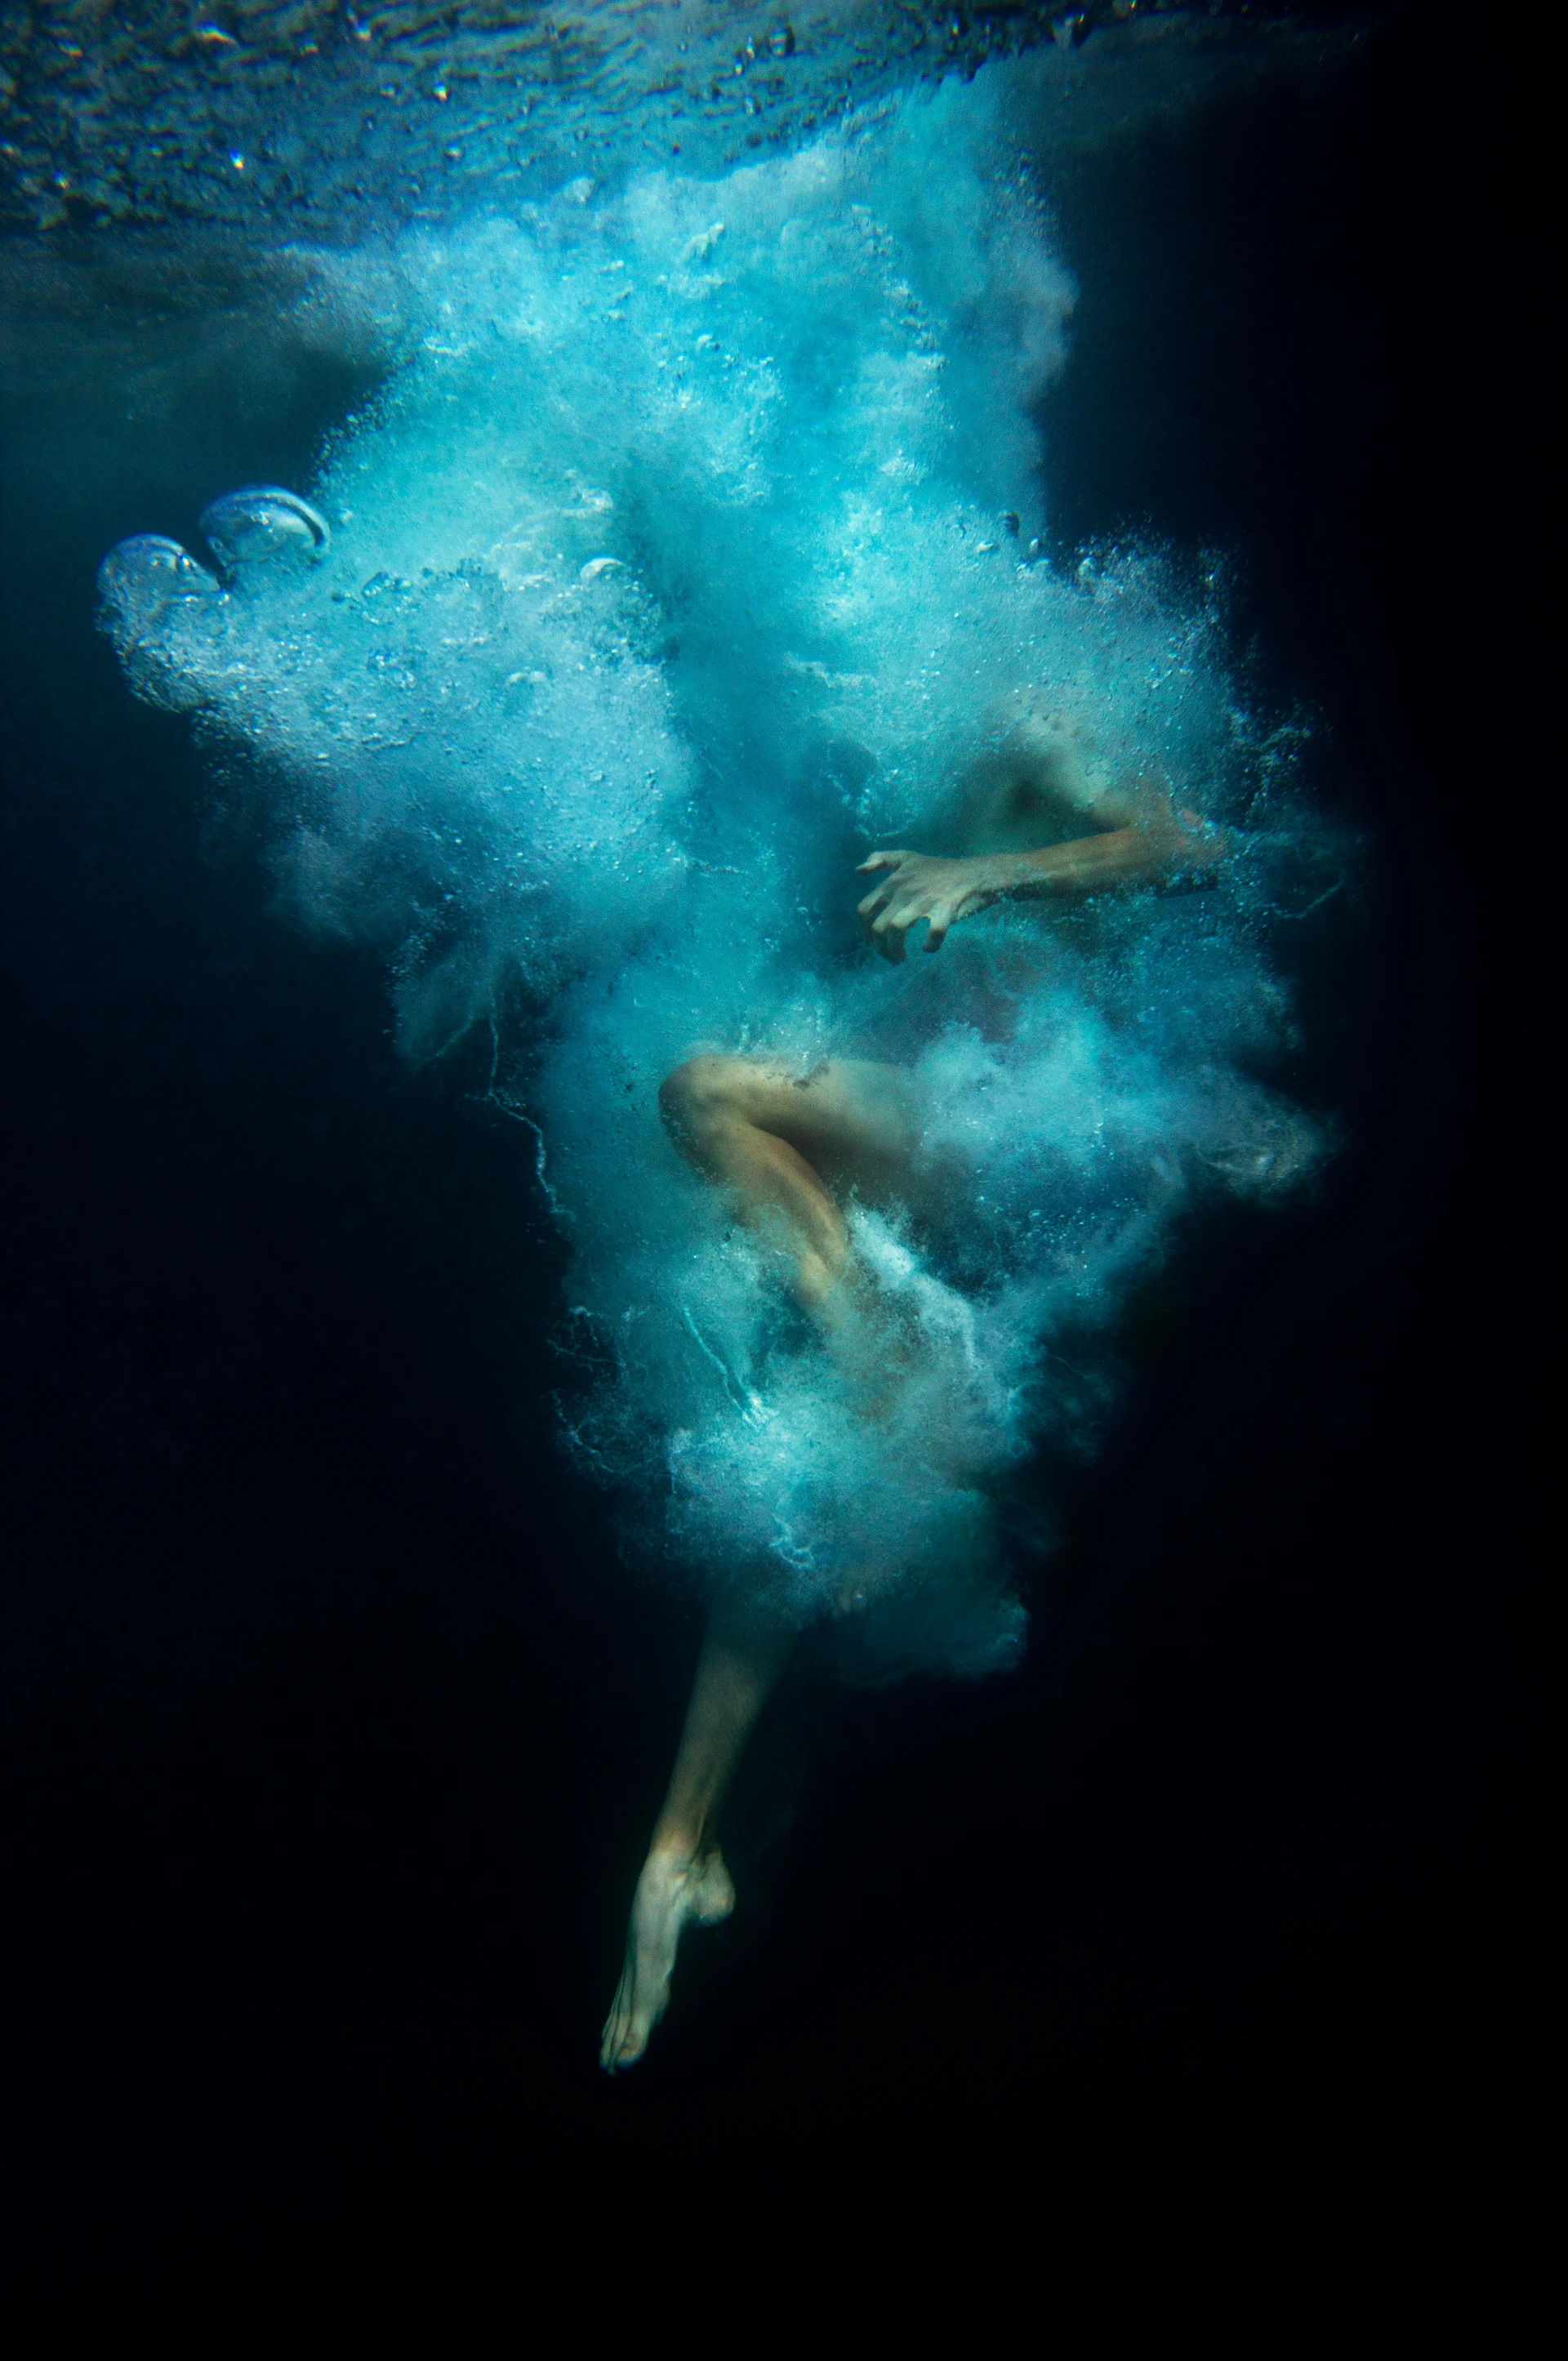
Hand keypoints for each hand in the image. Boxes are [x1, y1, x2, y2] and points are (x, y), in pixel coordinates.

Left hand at [855, 849, 997, 962]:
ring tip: (902, 958)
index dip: (865, 931)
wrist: (975, 873)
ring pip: (895, 930)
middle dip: (879, 948)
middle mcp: (904, 891)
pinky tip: (928, 948)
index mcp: (893, 882)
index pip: (864, 910)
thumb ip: (882, 859)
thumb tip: (858, 870)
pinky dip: (930, 945)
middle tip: (891, 956)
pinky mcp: (945, 910)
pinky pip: (933, 934)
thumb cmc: (940, 869)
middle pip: (877, 926)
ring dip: (895, 950)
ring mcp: (924, 900)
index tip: (875, 942)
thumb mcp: (907, 857)